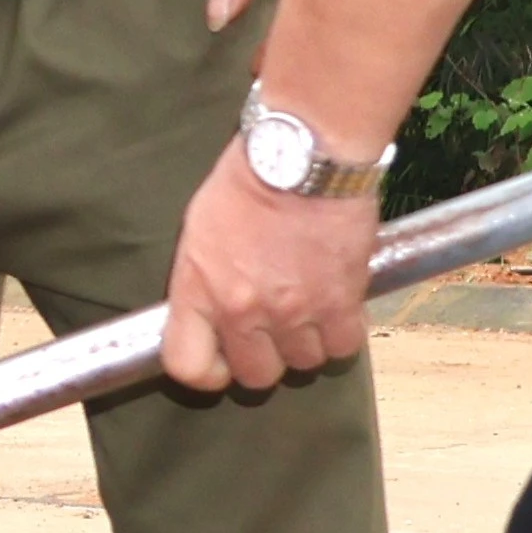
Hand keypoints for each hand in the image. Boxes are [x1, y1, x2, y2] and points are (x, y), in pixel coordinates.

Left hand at [163, 143, 378, 392]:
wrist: (303, 155)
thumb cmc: (247, 180)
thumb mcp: (199, 230)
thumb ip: (203, 280)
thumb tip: (210, 312)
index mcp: (199, 290)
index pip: (188, 366)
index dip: (207, 373)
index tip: (221, 363)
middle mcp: (243, 310)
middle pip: (255, 376)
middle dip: (264, 359)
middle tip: (272, 333)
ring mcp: (294, 310)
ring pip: (304, 363)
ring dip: (307, 343)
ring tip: (309, 310)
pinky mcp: (340, 302)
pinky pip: (344, 345)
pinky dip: (342, 333)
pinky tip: (338, 306)